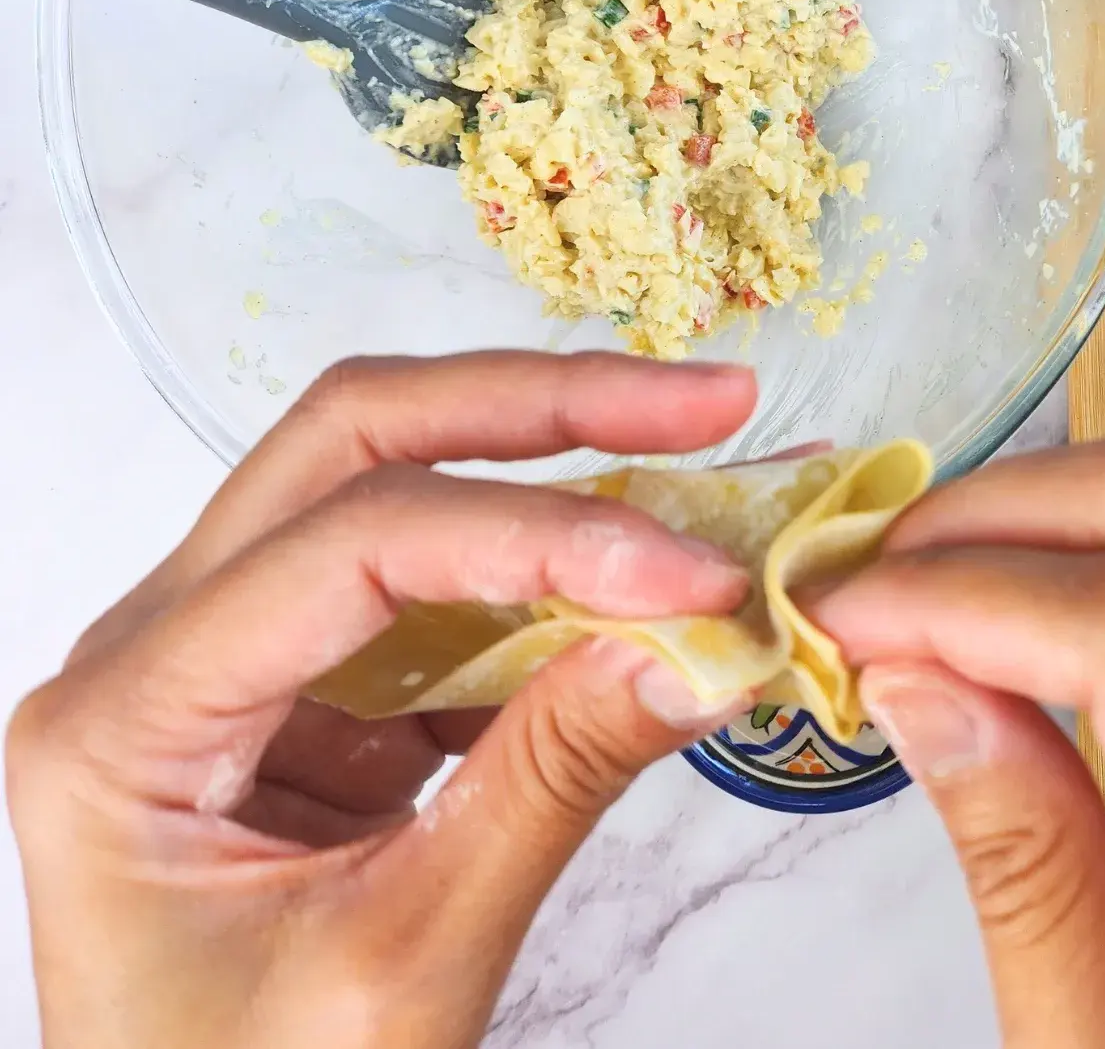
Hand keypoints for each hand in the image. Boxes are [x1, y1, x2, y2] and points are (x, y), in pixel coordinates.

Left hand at [8, 353, 760, 1048]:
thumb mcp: (404, 968)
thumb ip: (550, 787)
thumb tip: (701, 648)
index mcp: (127, 724)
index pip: (353, 551)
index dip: (540, 538)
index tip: (694, 577)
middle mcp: (159, 656)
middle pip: (354, 450)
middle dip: (541, 411)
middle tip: (706, 407)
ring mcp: (235, 666)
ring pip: (392, 489)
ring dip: (554, 467)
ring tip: (704, 464)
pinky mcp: (311, 700)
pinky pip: (436, 594)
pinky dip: (550, 576)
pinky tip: (647, 581)